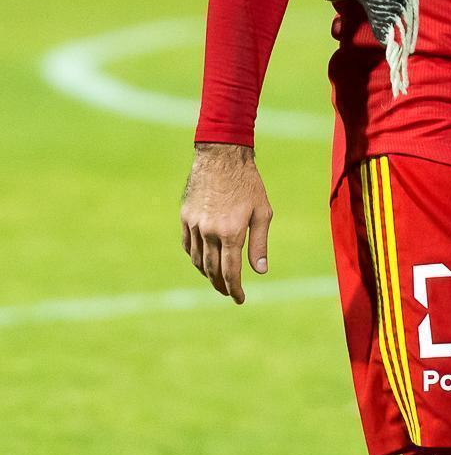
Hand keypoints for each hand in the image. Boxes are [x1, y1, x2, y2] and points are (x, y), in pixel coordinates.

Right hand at [179, 143, 272, 303]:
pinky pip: (187, 245)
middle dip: (221, 285)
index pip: (230, 272)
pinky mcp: (185, 216)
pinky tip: (203, 260)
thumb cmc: (248, 182)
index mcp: (230, 232)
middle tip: (228, 292)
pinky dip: (194, 257)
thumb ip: (259, 243)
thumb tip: (260, 271)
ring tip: (217, 279)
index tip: (240, 299)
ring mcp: (194, 224)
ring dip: (207, 273)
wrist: (222, 155)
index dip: (235, 289)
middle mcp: (209, 232)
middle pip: (212, 270)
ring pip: (197, 260)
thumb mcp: (262, 211)